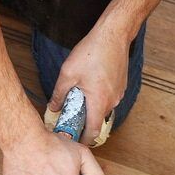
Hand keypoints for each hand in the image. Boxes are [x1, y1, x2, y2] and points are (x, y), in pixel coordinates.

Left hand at [48, 26, 128, 145]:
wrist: (113, 35)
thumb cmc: (92, 52)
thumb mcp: (67, 74)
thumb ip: (59, 94)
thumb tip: (53, 107)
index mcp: (98, 102)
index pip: (92, 132)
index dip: (82, 139)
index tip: (73, 139)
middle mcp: (112, 101)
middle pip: (97, 120)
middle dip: (84, 120)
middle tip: (69, 114)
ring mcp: (119, 94)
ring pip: (103, 108)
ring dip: (92, 107)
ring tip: (78, 96)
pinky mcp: (121, 86)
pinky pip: (109, 98)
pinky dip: (99, 97)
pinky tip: (89, 85)